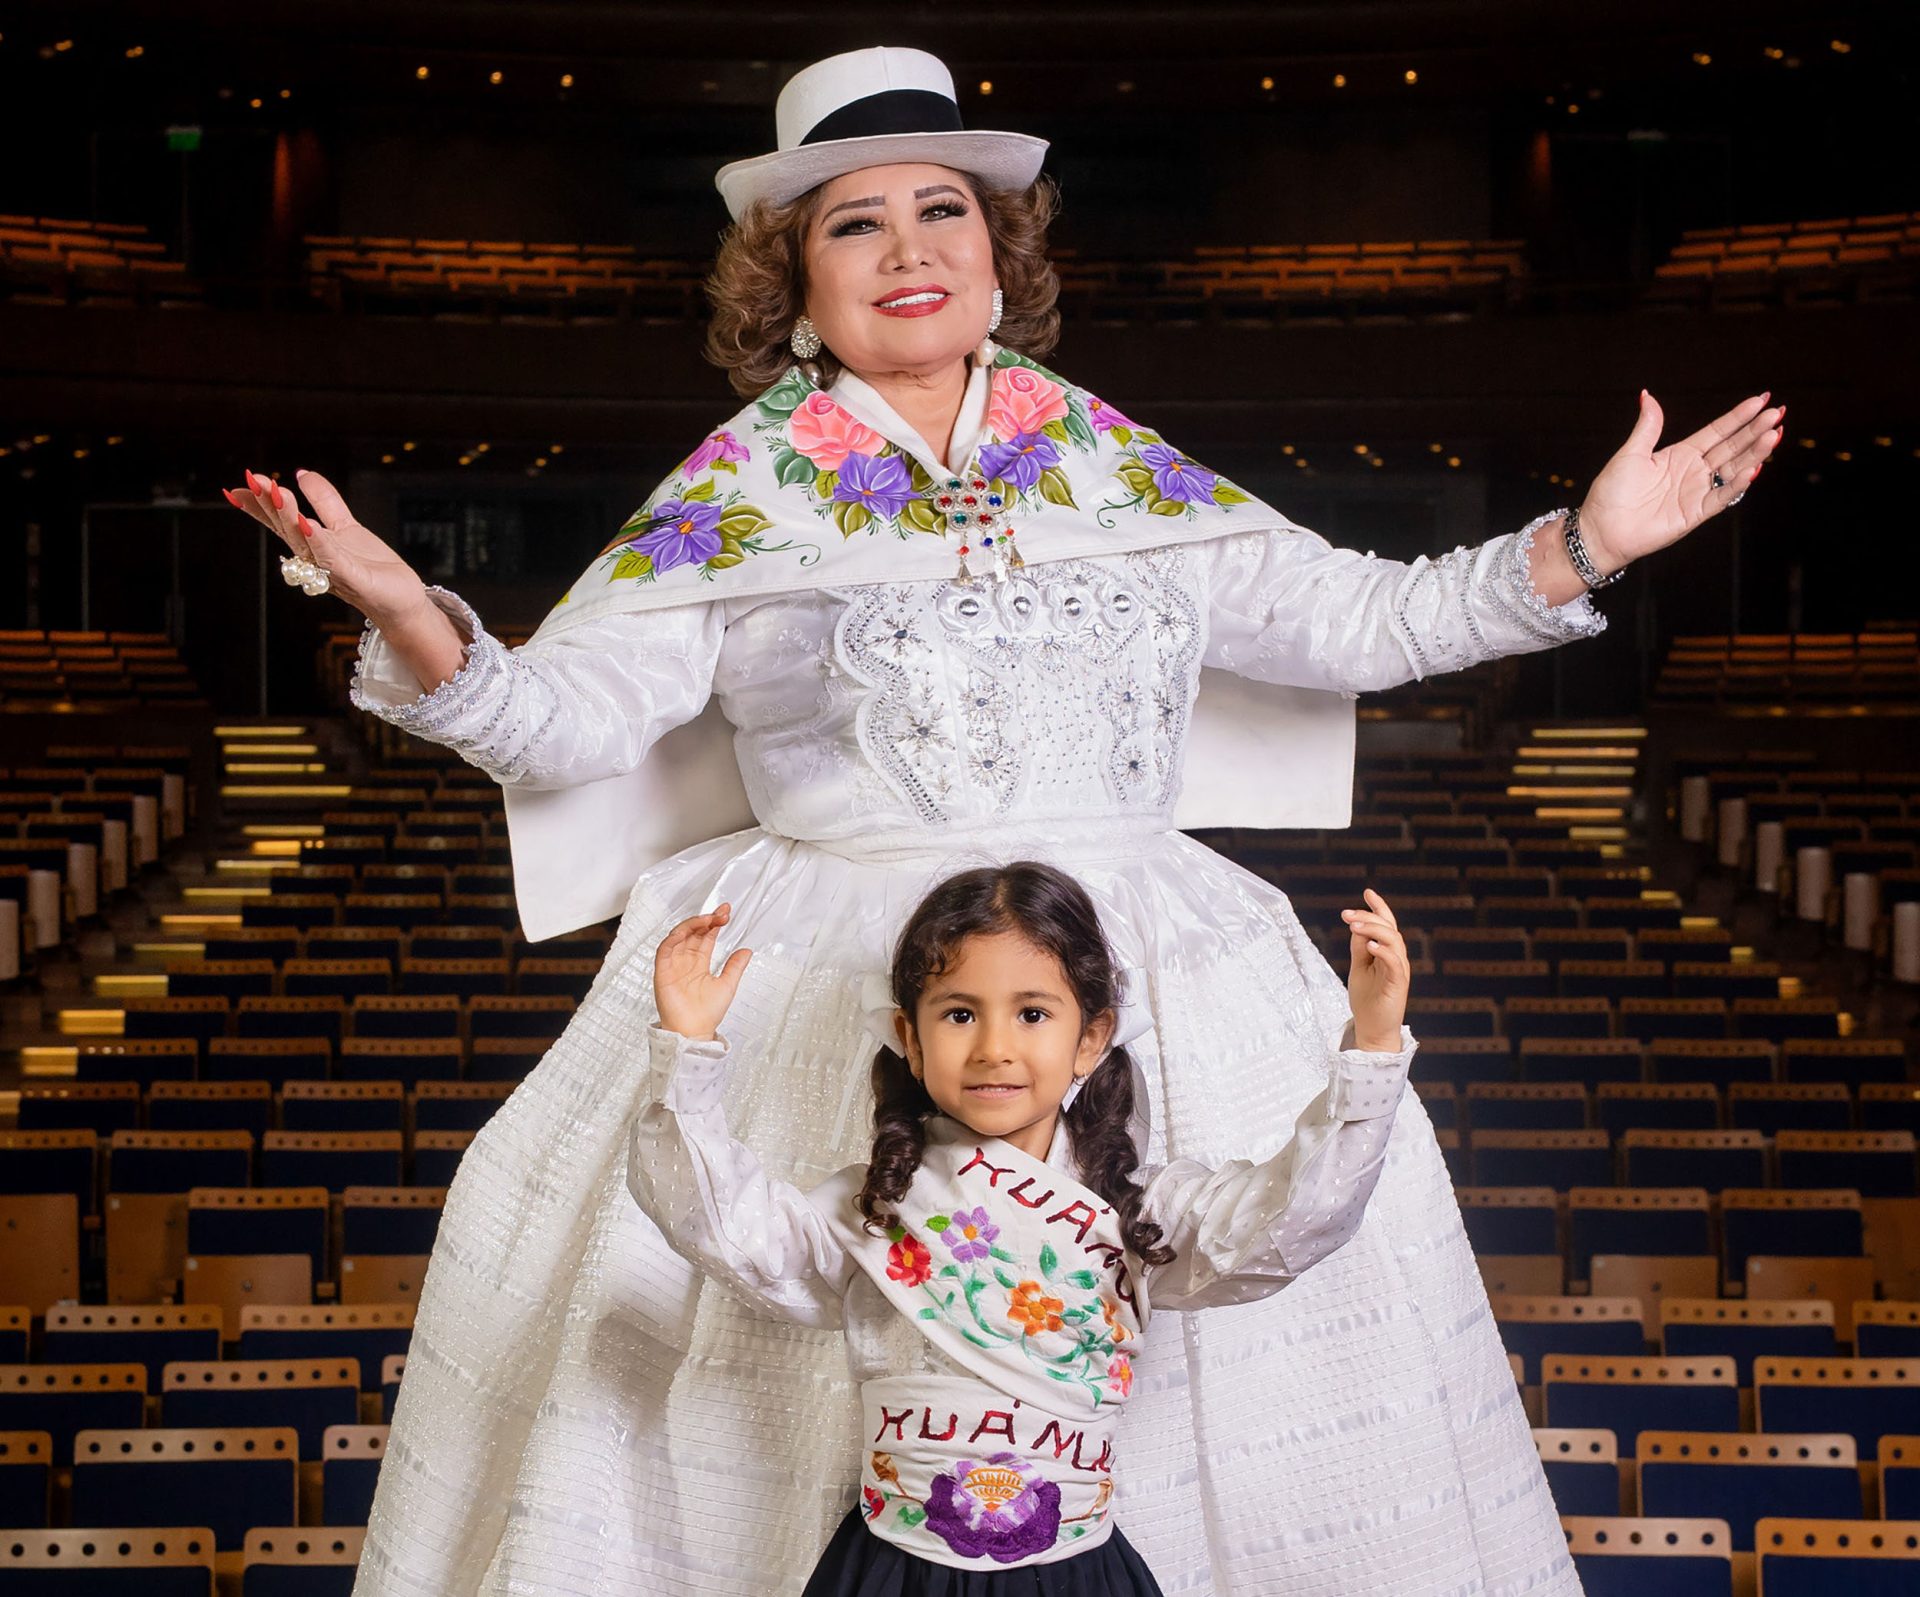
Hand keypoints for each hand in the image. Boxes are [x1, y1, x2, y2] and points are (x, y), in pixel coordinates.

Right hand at [221, 467, 432, 632]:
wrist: (402, 602)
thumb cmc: (373, 569)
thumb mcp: (346, 526)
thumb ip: (325, 501)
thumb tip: (302, 473)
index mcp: (311, 545)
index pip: (280, 522)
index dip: (259, 504)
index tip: (239, 484)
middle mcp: (316, 559)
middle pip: (287, 529)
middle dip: (270, 504)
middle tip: (255, 480)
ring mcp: (333, 570)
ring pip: (306, 543)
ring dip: (291, 518)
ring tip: (279, 494)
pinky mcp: (355, 579)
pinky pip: (332, 559)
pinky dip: (319, 542)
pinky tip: (308, 524)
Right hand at [653, 903, 751, 1043]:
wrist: (693, 1032)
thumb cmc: (706, 1015)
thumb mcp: (727, 985)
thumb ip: (735, 967)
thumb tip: (746, 951)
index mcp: (699, 964)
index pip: (706, 937)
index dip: (714, 923)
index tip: (726, 913)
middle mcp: (685, 962)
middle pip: (693, 933)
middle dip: (707, 920)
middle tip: (722, 913)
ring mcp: (673, 965)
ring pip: (679, 936)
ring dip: (693, 925)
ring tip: (709, 919)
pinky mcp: (662, 971)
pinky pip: (665, 949)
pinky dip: (674, 937)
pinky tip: (687, 930)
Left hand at [1341, 888, 1409, 1052]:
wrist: (1373, 1029)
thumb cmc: (1367, 999)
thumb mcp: (1359, 968)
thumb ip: (1359, 947)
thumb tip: (1356, 926)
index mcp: (1388, 953)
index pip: (1387, 925)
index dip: (1379, 907)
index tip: (1367, 892)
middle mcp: (1397, 958)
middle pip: (1389, 928)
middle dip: (1368, 917)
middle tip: (1346, 914)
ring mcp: (1399, 971)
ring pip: (1394, 941)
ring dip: (1373, 930)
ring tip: (1354, 926)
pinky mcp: (1398, 984)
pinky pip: (1395, 963)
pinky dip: (1384, 951)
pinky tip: (1370, 945)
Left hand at [1577, 390, 1784, 574]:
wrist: (1601, 529)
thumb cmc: (1611, 492)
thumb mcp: (1631, 453)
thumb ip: (1648, 426)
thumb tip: (1647, 395)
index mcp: (1681, 454)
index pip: (1718, 431)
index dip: (1739, 417)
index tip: (1761, 399)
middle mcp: (1694, 471)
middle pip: (1732, 447)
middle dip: (1755, 430)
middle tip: (1778, 412)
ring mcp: (1697, 492)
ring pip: (1733, 469)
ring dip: (1754, 453)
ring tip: (1774, 434)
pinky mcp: (1695, 513)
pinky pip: (1721, 498)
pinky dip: (1737, 485)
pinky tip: (1753, 468)